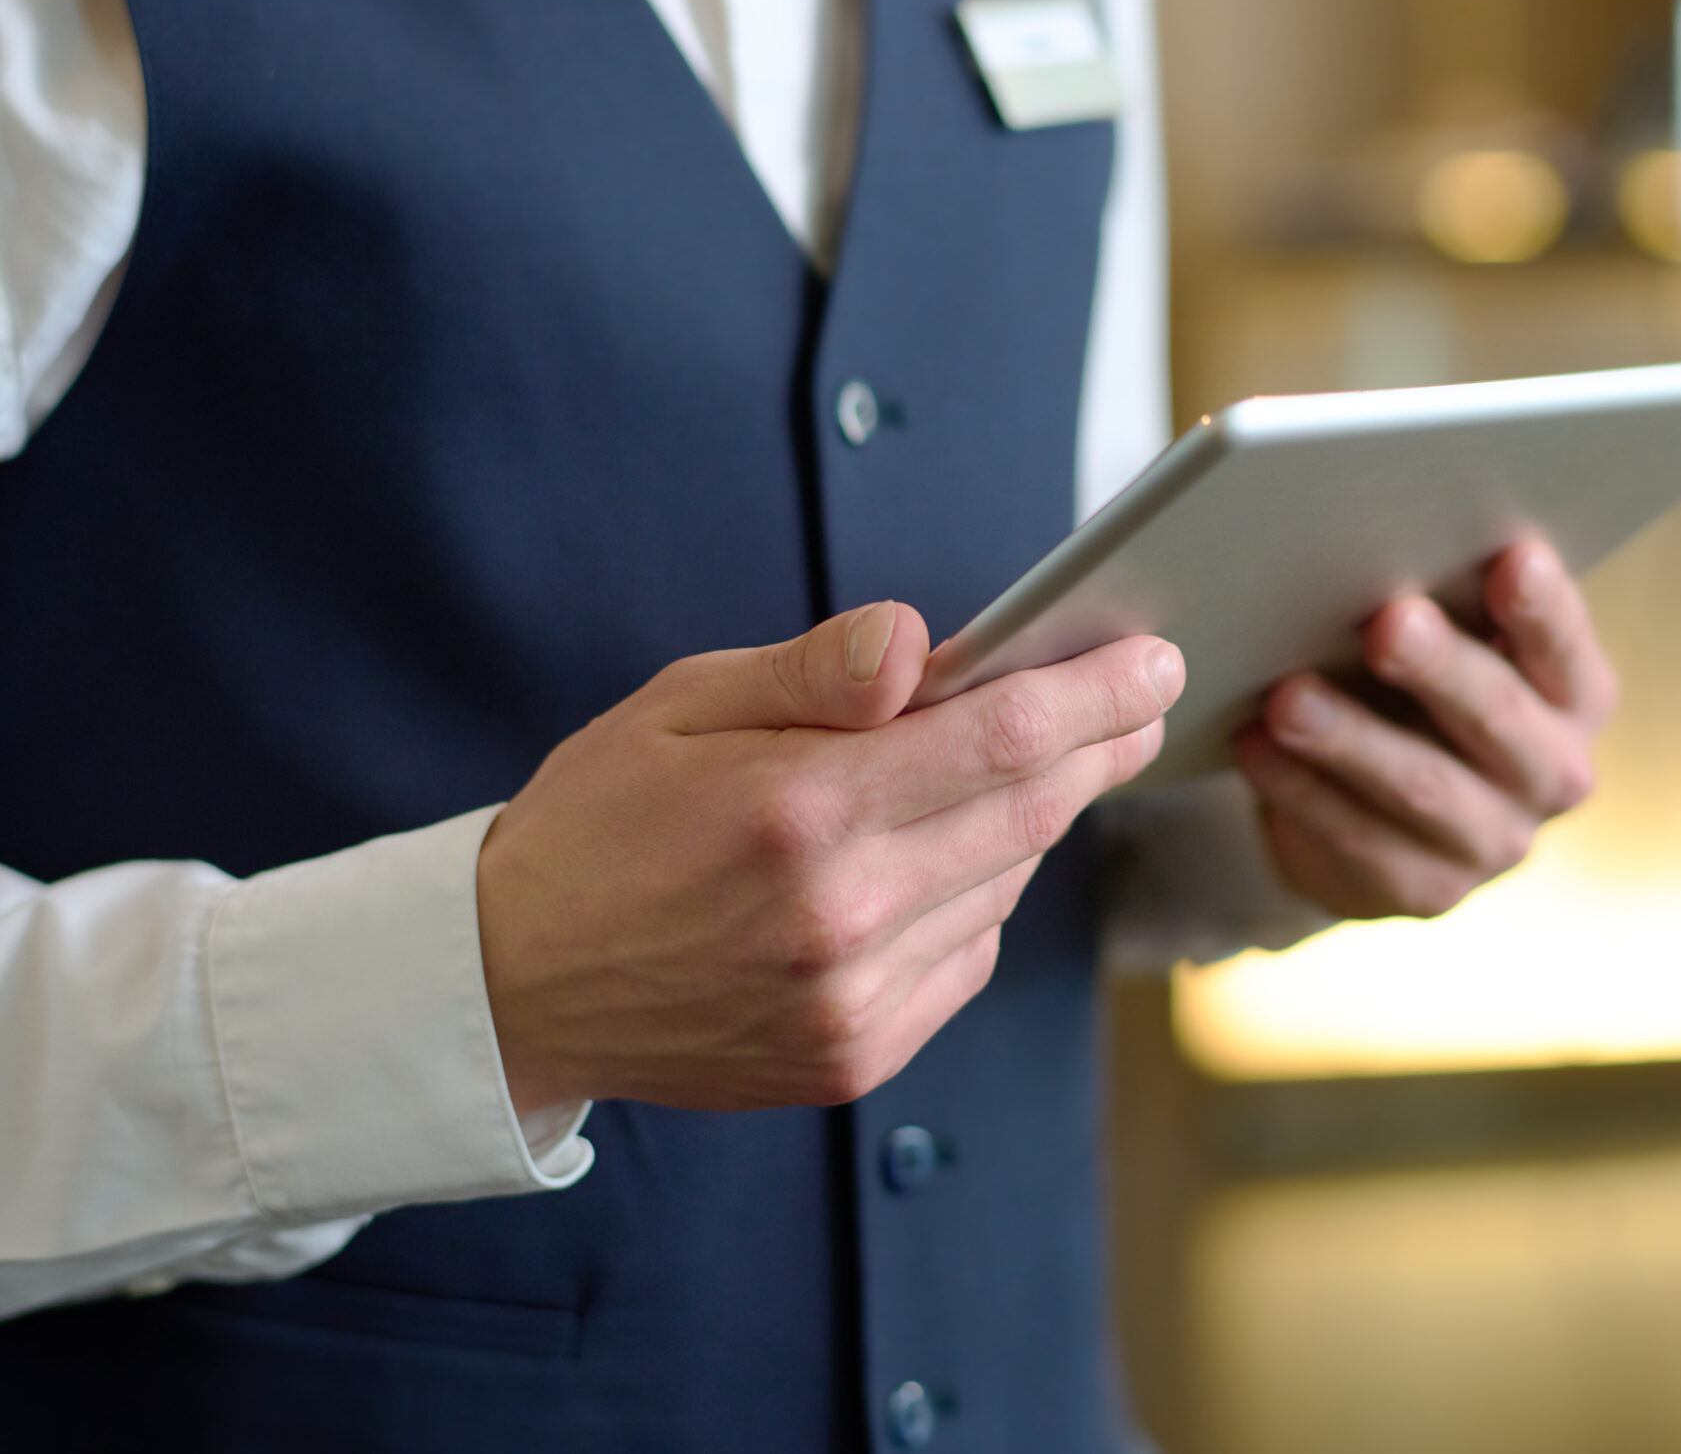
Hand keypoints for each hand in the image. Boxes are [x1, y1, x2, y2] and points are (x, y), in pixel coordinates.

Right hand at [475, 603, 1183, 1113]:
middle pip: (1029, 812)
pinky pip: (967, 955)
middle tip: (1140, 698)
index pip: (1001, 740)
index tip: (1153, 660)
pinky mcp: (854, 1053)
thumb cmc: (599, 822)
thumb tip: (925, 642)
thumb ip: (815, 672)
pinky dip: (980, 894)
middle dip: (1100, 746)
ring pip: (1006, 884)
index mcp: (797, 811)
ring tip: (1028, 763)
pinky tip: (948, 856)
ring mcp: (852, 998)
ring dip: (1032, 817)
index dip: (1094, 695)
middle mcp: (839, 915)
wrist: (512, 987)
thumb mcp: (682, 705)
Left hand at [1234, 539, 1617, 919]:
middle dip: (1439, 667)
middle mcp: (1554, 772)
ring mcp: (1496, 841)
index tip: (1514, 557)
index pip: (1565, 646)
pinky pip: (1359, 837)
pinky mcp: (1428, 890)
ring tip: (1287, 698)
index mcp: (1576, 695)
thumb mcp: (1453, 647)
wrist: (1389, 814)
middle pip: (1496, 714)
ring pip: (1421, 785)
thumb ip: (1446, 606)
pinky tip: (1255, 749)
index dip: (1541, 606)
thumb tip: (1380, 541)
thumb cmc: (1422, 692)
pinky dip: (1302, 790)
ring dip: (1350, 739)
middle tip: (1388, 623)